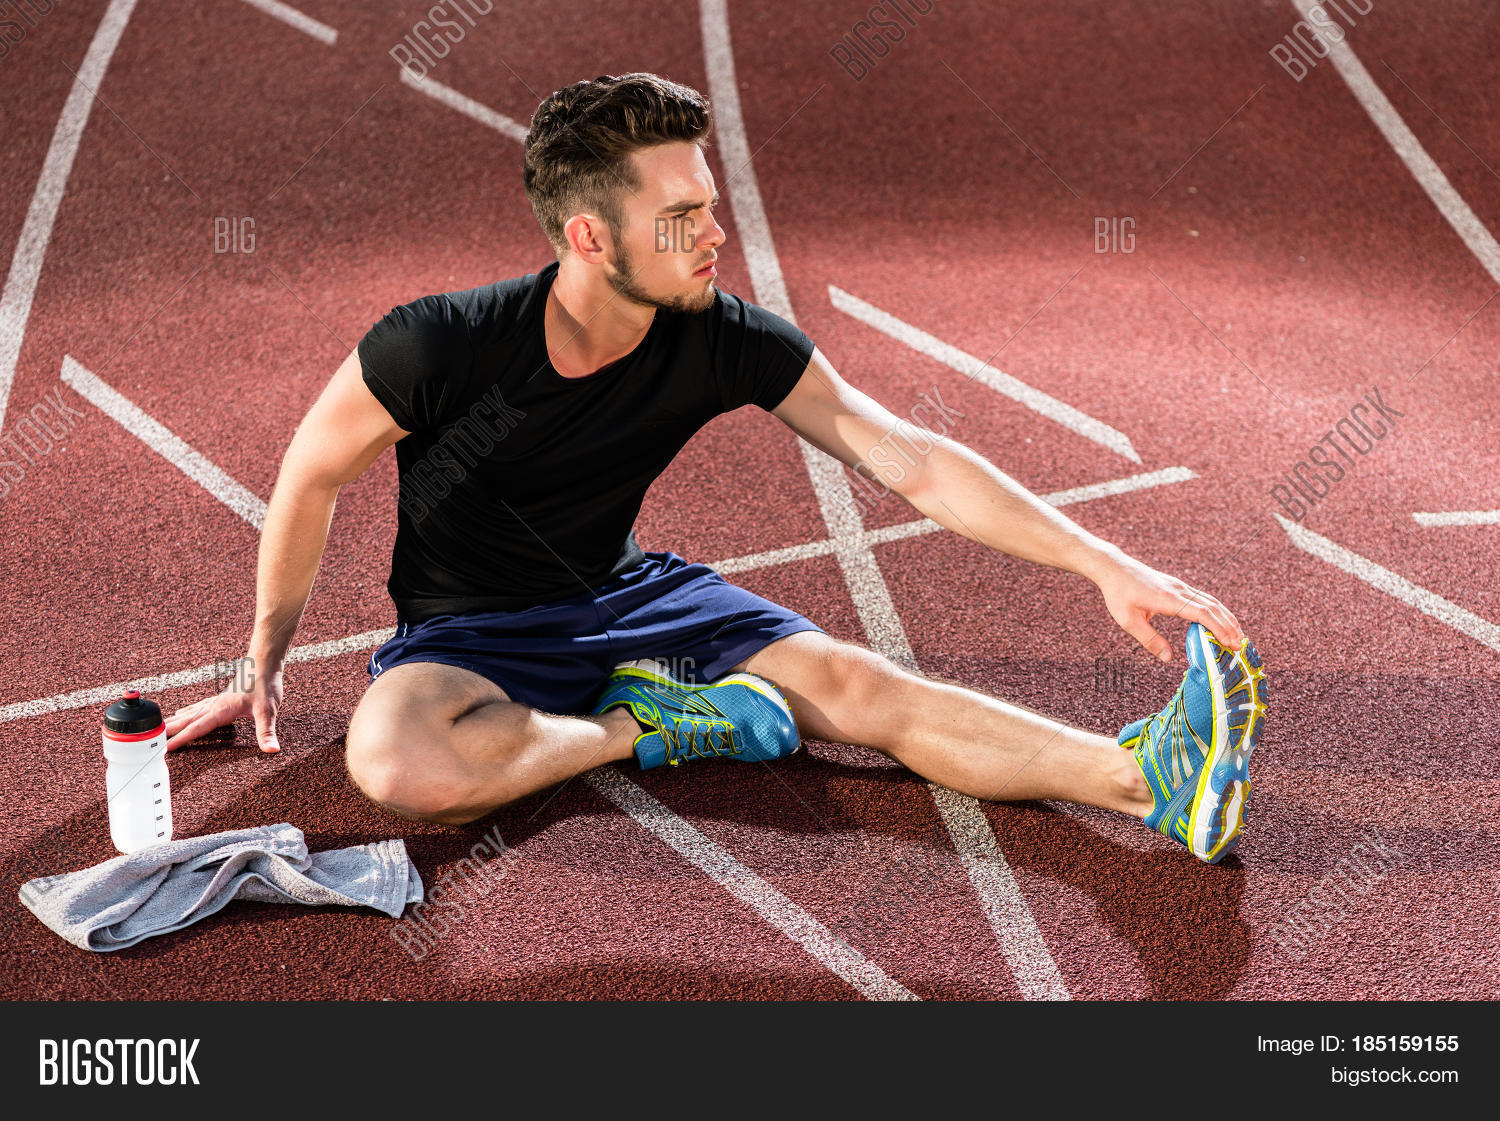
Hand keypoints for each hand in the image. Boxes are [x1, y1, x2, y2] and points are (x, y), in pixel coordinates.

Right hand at [164, 658, 284, 752]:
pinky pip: (200, 706)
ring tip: (163, 727)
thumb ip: (267, 731)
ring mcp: (218, 700)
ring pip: (192, 712)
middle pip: (188, 719)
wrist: (265, 662)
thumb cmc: (265, 684)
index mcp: (221, 710)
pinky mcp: (223, 696)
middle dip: (171, 730)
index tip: (165, 748)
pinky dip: (189, 711)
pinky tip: (186, 711)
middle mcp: (215, 705)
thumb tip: (272, 750)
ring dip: (178, 721)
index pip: (197, 728)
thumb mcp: (268, 710)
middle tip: (152, 740)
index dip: (182, 739)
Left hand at [1091, 552, 1244, 661]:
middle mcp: (1179, 591)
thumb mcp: (1128, 621)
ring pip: (1211, 601)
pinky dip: (1216, 610)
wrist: (1114, 568)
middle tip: (1240, 646)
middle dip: (1229, 626)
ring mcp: (1180, 587)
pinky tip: (1220, 620)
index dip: (1219, 628)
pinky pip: (1203, 598)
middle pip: (1213, 607)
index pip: (1202, 613)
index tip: (1230, 643)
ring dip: (1226, 618)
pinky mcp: (1178, 587)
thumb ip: (1149, 640)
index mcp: (1169, 599)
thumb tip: (1168, 659)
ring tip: (1237, 635)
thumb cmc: (1118, 594)